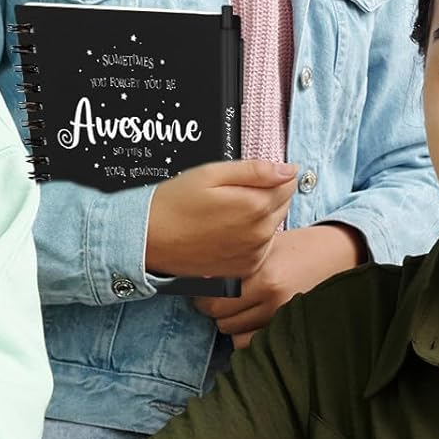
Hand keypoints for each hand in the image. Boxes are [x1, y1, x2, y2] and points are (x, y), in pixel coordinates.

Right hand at [146, 160, 297, 278]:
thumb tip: (288, 169)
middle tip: (233, 193)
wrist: (149, 240)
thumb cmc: (175, 203)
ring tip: (227, 213)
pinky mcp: (244, 269)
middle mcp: (260, 234)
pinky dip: (252, 237)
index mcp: (255, 206)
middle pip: (283, 204)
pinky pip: (262, 247)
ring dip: (260, 216)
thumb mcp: (212, 173)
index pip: (288, 182)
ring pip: (273, 226)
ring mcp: (253, 254)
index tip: (252, 175)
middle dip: (267, 194)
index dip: (273, 173)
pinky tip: (228, 231)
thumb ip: (255, 170)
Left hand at [193, 224, 363, 346]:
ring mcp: (281, 318)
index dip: (200, 291)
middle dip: (211, 306)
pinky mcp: (288, 330)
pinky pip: (250, 344)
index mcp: (263, 273)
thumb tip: (200, 275)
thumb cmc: (301, 246)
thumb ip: (238, 260)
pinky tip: (249, 320)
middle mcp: (271, 299)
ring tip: (236, 307)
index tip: (199, 286)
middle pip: (218, 315)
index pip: (212, 294)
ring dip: (228, 321)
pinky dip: (243, 335)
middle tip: (215, 295)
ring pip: (231, 333)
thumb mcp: (268, 245)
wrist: (342, 255)